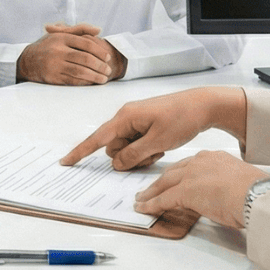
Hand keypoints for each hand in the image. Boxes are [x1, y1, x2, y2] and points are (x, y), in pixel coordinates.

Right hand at [17, 24, 120, 85]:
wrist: (27, 61)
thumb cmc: (48, 46)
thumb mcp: (60, 33)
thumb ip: (80, 30)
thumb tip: (98, 30)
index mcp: (62, 38)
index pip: (86, 43)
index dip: (100, 51)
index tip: (108, 57)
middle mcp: (58, 51)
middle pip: (85, 58)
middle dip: (100, 65)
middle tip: (108, 69)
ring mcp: (55, 65)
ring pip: (80, 71)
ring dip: (95, 76)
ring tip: (103, 79)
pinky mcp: (53, 77)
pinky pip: (73, 81)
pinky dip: (85, 82)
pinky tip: (92, 83)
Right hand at [59, 87, 248, 170]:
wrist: (203, 105)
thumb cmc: (182, 119)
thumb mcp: (157, 142)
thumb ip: (133, 155)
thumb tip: (116, 164)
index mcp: (125, 118)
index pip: (97, 138)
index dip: (80, 152)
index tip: (66, 161)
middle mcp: (126, 117)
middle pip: (114, 148)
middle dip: (128, 158)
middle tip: (153, 154)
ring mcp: (136, 120)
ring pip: (126, 148)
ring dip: (140, 155)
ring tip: (160, 148)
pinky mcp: (145, 124)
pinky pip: (137, 143)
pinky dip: (147, 149)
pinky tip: (162, 145)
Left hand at [132, 150, 269, 229]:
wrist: (257, 195)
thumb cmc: (257, 192)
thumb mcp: (239, 182)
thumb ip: (226, 184)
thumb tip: (223, 197)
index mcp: (215, 158)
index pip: (190, 165)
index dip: (179, 174)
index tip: (173, 179)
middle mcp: (200, 162)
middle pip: (173, 172)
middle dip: (160, 181)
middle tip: (149, 188)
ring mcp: (191, 175)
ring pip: (164, 183)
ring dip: (151, 193)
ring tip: (142, 199)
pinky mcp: (185, 192)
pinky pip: (163, 199)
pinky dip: (151, 205)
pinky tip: (144, 209)